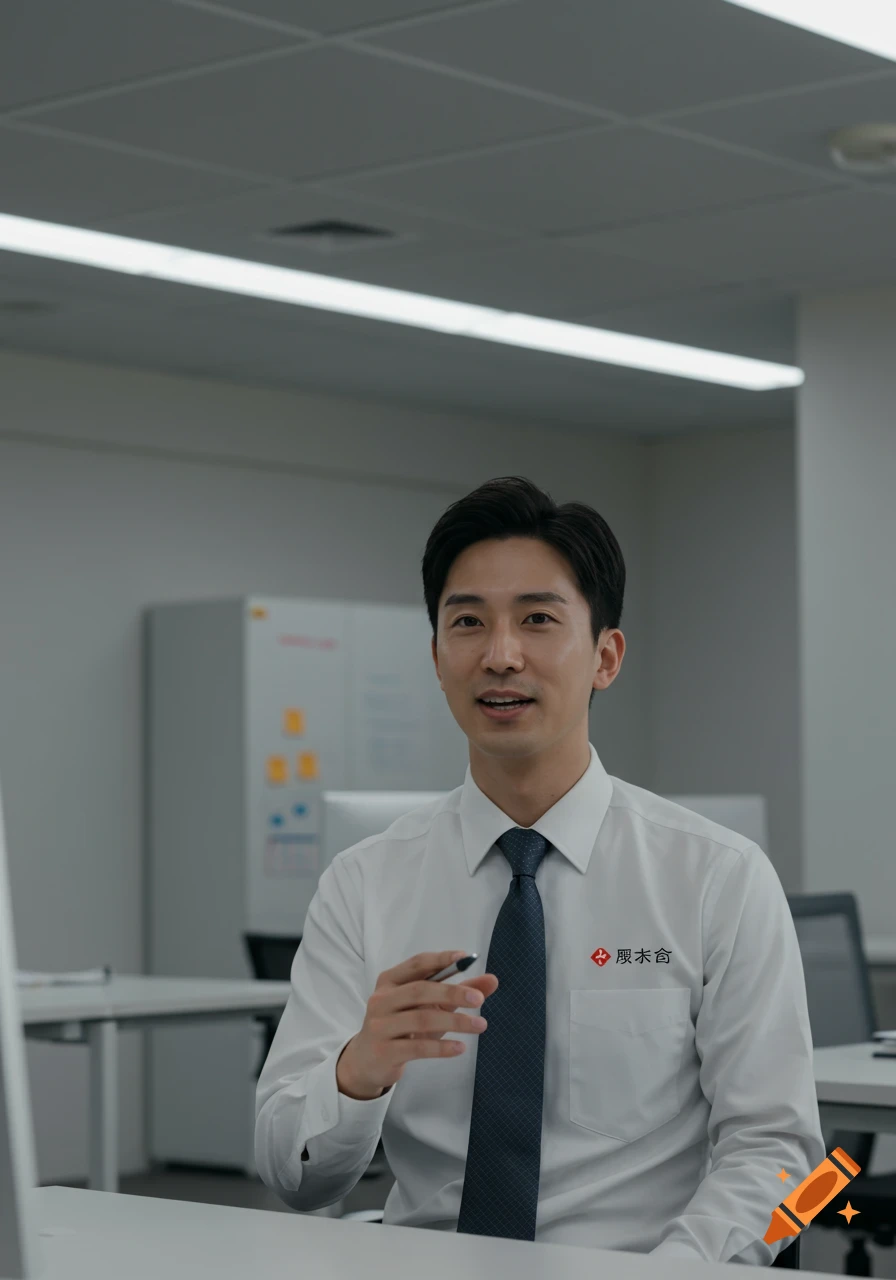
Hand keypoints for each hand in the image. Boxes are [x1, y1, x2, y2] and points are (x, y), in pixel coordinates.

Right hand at [336, 950, 498, 1099]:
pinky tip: (460, 1048)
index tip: (466, 957)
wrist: (367, 1060)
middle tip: (479, 999)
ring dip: (455, 1022)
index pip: (417, 964)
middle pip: (420, 990)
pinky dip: (442, 1047)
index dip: (441, 959)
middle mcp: (381, 999)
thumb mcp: (429, 1007)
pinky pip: (417, 1047)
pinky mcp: (384, 1051)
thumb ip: (458, 992)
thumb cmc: (402, 1026)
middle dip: (452, 993)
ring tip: (480, 1025)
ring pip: (421, 1019)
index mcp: (390, 981)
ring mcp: (380, 1025)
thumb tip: (492, 980)